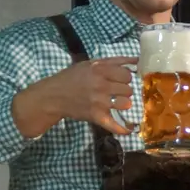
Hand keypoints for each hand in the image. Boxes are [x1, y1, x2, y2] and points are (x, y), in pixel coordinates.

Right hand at [12, 56, 139, 138]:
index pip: (127, 75)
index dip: (126, 78)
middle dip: (125, 90)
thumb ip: (114, 61)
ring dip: (125, 104)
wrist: (53, 95)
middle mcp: (101, 86)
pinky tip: (130, 129)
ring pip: (126, 104)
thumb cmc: (72, 77)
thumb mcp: (90, 64)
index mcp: (100, 71)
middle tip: (117, 92)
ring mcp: (99, 102)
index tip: (120, 80)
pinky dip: (123, 129)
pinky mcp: (96, 116)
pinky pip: (115, 124)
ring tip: (119, 103)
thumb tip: (136, 60)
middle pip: (128, 89)